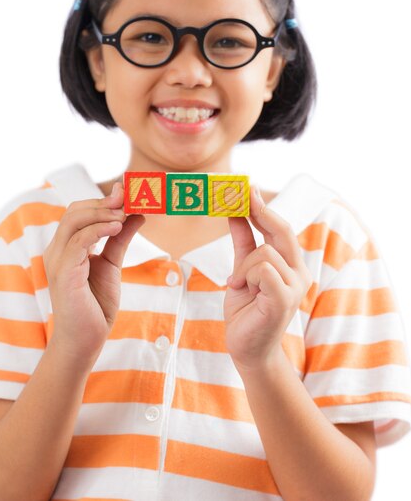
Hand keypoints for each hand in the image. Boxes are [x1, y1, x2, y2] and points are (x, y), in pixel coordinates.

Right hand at [43, 182, 144, 365]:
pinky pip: (78, 241)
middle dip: (104, 201)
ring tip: (126, 213)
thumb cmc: (95, 305)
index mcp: (66, 247)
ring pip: (75, 220)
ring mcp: (58, 260)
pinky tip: (117, 226)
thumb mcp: (112, 264)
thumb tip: (138, 214)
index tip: (127, 192)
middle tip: (129, 198)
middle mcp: (58, 250)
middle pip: (75, 210)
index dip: (102, 200)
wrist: (86, 340)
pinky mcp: (64, 273)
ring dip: (103, 212)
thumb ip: (121, 239)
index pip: (79, 212)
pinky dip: (99, 229)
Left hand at [224, 185, 311, 373]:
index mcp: (291, 264)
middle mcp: (300, 273)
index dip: (263, 207)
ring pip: (264, 253)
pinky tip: (240, 290)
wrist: (246, 348)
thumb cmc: (247, 310)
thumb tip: (235, 212)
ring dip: (243, 267)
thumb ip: (243, 242)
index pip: (281, 229)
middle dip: (260, 211)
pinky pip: (263, 270)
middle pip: (282, 231)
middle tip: (240, 194)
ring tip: (239, 284)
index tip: (247, 187)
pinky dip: (246, 276)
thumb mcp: (242, 270)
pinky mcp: (285, 299)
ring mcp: (295, 286)